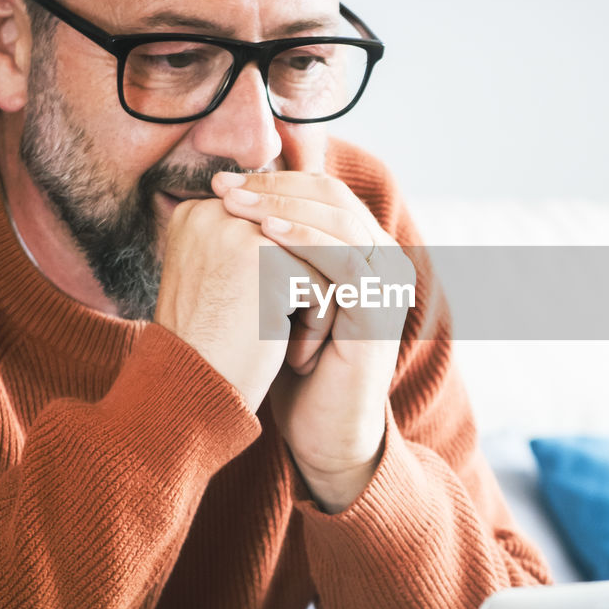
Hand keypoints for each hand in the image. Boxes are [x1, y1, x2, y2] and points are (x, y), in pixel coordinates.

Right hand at [153, 197, 328, 410]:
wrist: (191, 395)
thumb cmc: (212, 347)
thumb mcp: (223, 280)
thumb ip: (252, 241)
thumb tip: (308, 208)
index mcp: (199, 212)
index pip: (277, 228)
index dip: (282, 278)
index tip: (252, 317)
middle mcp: (214, 212)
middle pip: (298, 243)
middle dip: (299, 290)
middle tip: (269, 334)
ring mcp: (239, 232)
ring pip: (316, 262)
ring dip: (311, 307)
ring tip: (278, 342)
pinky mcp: (267, 261)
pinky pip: (323, 284)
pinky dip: (316, 324)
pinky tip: (287, 352)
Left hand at [212, 170, 415, 511]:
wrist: (321, 428)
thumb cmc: (292, 364)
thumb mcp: (279, 293)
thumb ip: (270, 248)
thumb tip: (222, 195)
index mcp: (364, 249)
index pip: (322, 191)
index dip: (272, 180)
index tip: (219, 180)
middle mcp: (384, 259)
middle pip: (333, 197)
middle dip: (273, 186)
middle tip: (221, 185)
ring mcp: (388, 283)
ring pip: (340, 220)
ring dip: (284, 206)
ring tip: (235, 204)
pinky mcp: (382, 309)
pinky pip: (346, 260)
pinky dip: (306, 240)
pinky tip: (266, 233)